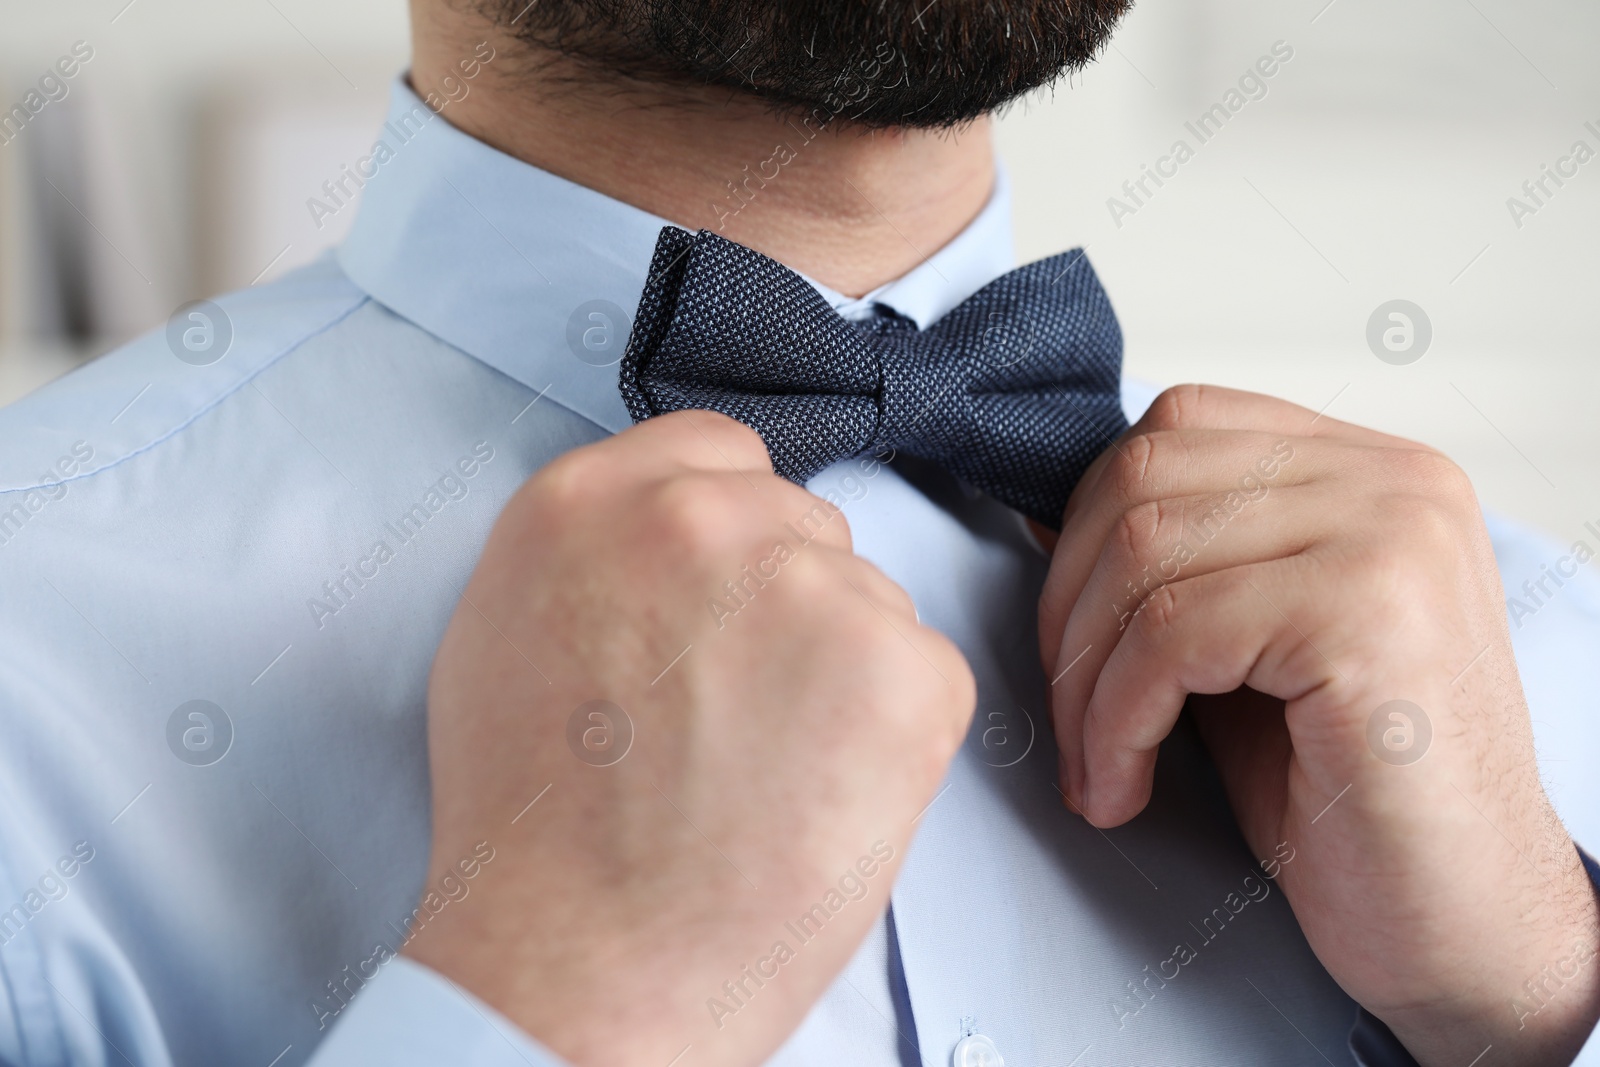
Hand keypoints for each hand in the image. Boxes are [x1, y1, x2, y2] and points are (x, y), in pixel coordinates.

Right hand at [408, 411, 974, 1066]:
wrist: (584, 965)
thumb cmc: (541, 838)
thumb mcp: (506, 639)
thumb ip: (596, 555)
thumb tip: (661, 542)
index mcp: (589, 502)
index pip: (717, 451)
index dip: (732, 532)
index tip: (729, 594)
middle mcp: (697, 518)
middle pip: (799, 522)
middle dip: (786, 602)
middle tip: (740, 709)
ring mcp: (804, 584)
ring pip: (865, 597)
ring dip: (841, 667)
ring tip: (770, 767)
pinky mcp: (896, 664)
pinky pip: (926, 668)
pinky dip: (897, 730)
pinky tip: (821, 790)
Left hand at [1038, 385, 1599, 1065]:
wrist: (1464, 928)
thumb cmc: (1349, 797)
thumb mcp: (1243, 650)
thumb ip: (1176, 567)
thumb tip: (1044, 517)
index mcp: (1371, 472)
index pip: (1179, 424)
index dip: (1087, 525)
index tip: (1069, 634)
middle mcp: (1395, 482)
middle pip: (1144, 476)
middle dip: (1067, 605)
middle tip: (1066, 715)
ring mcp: (1390, 537)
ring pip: (1144, 552)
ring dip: (1082, 678)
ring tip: (1096, 768)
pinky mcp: (1367, 614)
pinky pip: (1170, 634)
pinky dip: (1114, 719)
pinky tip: (1122, 789)